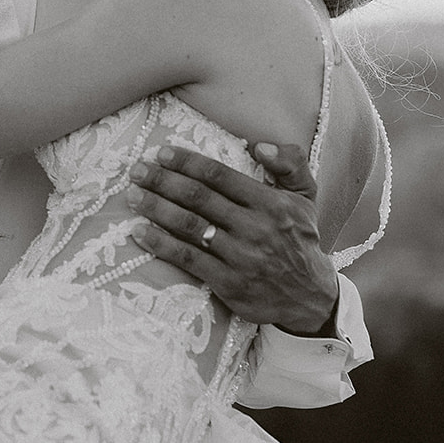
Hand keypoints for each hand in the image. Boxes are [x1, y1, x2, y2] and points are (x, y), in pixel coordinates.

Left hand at [127, 141, 339, 335]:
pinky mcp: (229, 284)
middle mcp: (256, 228)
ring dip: (156, 208)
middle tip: (137, 171)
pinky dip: (160, 244)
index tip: (160, 153)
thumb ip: (290, 163)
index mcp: (271, 203)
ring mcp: (241, 257)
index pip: (219, 176)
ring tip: (132, 196)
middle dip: (162, 181)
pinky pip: (188, 259)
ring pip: (190, 226)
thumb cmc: (300, 239)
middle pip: (198, 198)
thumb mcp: (306, 197)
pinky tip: (139, 232)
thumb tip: (259, 145)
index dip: (186, 162)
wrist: (311, 298)